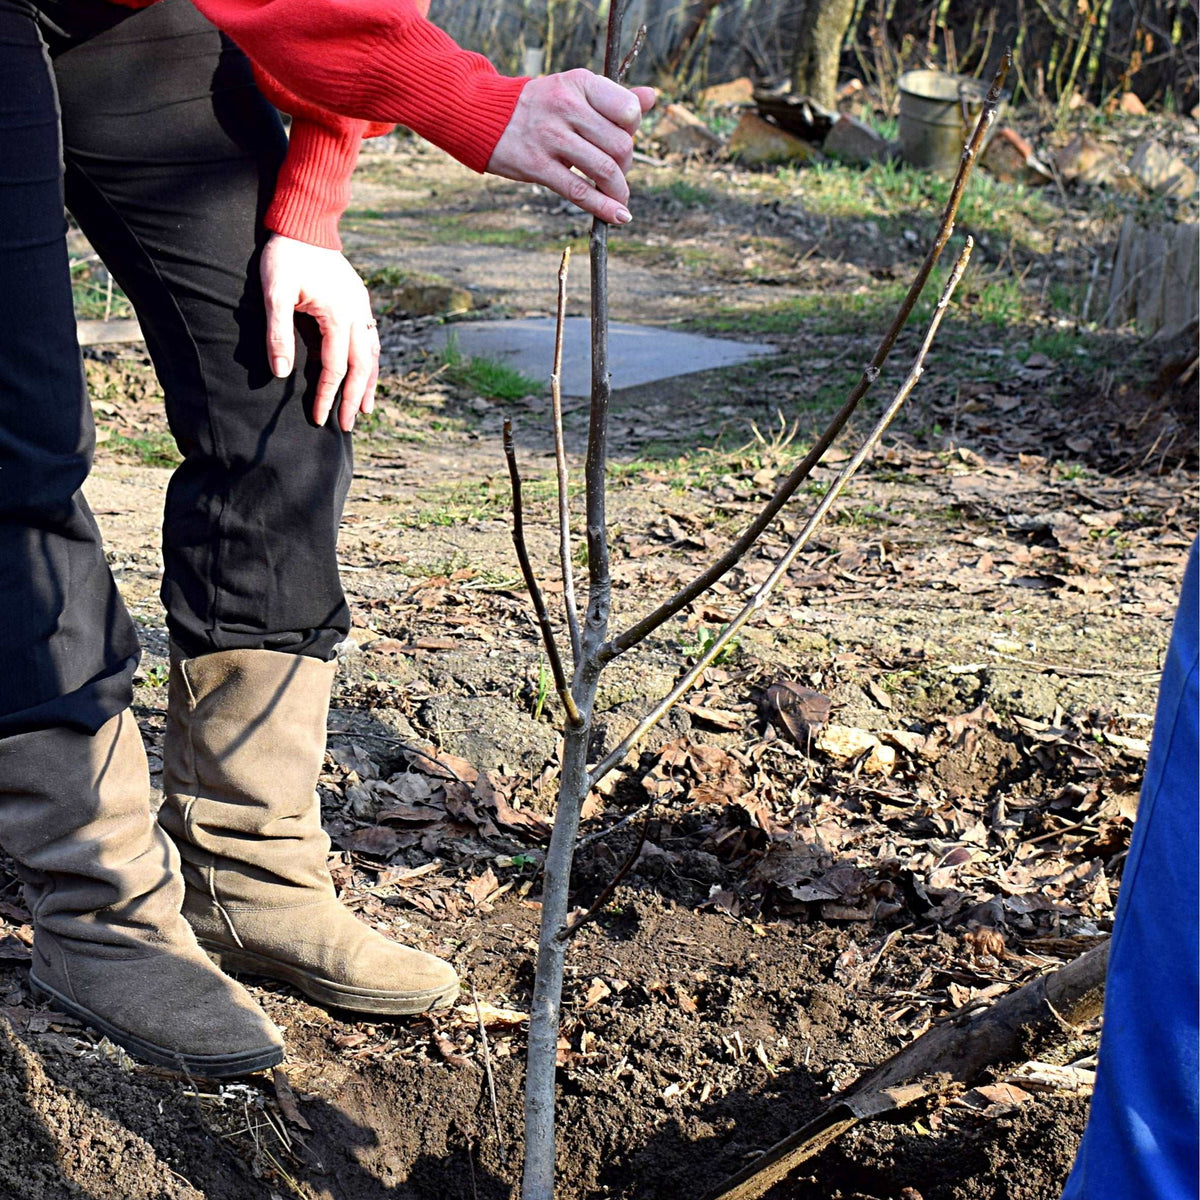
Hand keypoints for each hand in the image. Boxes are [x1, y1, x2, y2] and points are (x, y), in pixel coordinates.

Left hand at [260, 233, 379, 430]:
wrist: (305, 222)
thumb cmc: (285, 256)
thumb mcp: (274, 292)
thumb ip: (277, 332)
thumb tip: (280, 372)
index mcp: (338, 315)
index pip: (335, 368)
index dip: (326, 395)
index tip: (317, 417)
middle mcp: (357, 314)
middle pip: (361, 368)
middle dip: (354, 399)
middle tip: (347, 426)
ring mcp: (362, 307)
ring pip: (372, 355)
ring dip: (369, 385)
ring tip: (365, 409)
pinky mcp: (360, 301)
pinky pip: (372, 340)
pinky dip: (371, 363)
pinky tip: (367, 374)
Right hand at [486, 70, 655, 223]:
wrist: (483, 115)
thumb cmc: (539, 106)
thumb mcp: (574, 91)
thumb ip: (614, 96)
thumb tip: (652, 98)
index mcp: (579, 83)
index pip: (628, 110)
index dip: (633, 131)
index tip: (622, 139)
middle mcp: (566, 106)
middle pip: (620, 145)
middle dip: (626, 166)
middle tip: (616, 172)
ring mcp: (550, 137)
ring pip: (603, 170)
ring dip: (618, 191)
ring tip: (619, 198)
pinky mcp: (537, 166)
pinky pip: (579, 192)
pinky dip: (604, 209)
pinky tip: (619, 217)